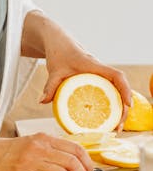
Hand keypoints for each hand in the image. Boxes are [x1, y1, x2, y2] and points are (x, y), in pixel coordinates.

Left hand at [21, 11, 131, 125]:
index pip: (116, 76)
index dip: (124, 90)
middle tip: (118, 127)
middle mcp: (101, 71)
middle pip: (120, 88)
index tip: (128, 104)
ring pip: (116, 92)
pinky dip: (111, 105)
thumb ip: (49, 86)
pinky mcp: (97, 80)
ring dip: (119, 108)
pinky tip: (106, 120)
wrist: (58, 42)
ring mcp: (100, 76)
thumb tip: (42, 102)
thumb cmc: (59, 53)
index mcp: (94, 66)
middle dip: (123, 108)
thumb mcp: (54, 71)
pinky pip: (109, 92)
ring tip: (115, 128)